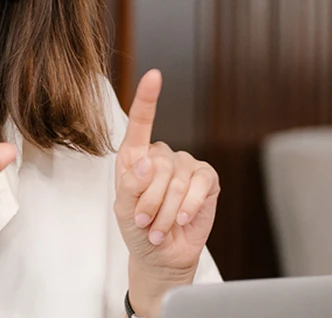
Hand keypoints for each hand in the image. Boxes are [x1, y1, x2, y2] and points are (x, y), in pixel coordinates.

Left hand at [113, 69, 219, 316]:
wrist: (161, 255)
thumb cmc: (138, 228)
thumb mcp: (124, 209)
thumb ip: (130, 185)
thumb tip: (148, 162)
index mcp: (136, 156)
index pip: (140, 123)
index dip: (147, 98)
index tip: (154, 75)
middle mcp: (162, 156)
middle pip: (158, 166)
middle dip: (150, 201)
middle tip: (144, 221)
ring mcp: (187, 166)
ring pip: (178, 180)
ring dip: (166, 211)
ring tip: (159, 228)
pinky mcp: (207, 180)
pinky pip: (200, 187)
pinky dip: (188, 208)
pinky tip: (180, 222)